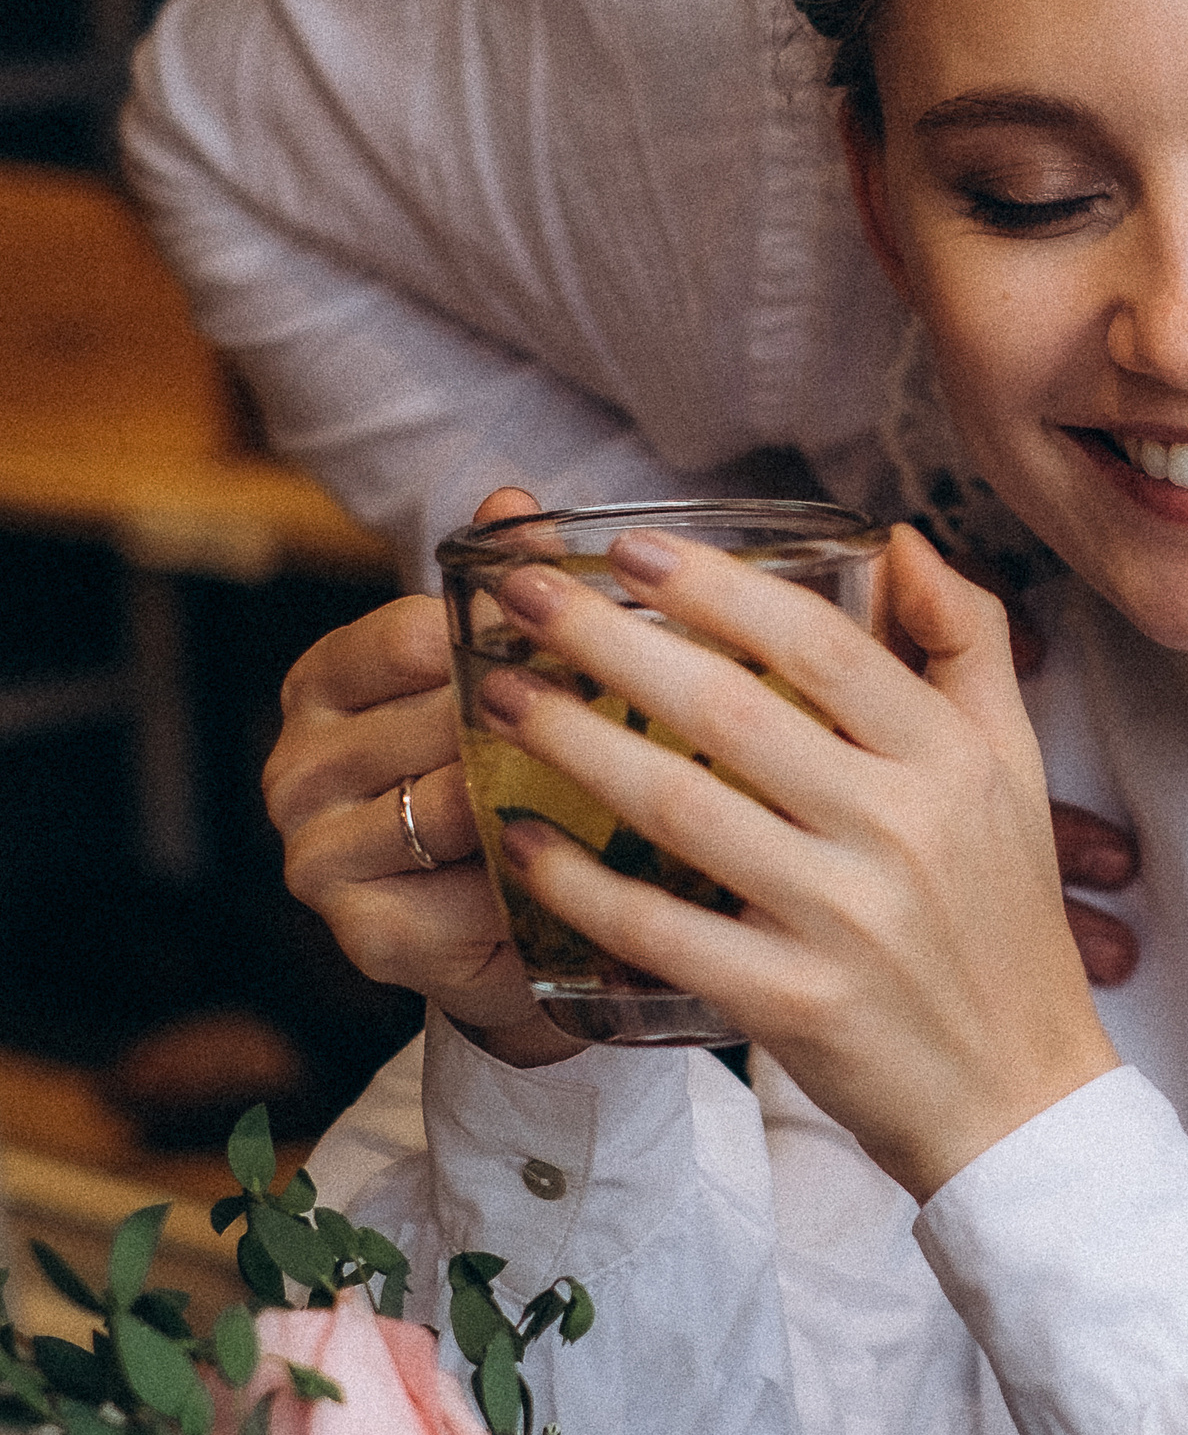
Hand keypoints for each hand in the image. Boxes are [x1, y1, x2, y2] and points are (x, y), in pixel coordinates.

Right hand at [266, 487, 578, 1064]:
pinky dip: (534, 874)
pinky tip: (590, 859)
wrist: (507, 922)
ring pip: (451, 803)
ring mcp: (318, 856)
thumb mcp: (498, 670)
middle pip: (434, 718)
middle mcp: (298, 767)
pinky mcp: (366, 935)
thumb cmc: (501, 770)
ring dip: (543, 793)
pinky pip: (467, 891)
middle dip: (541, 712)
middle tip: (642, 707)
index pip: (412, 634)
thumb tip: (511, 499)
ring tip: (628, 776)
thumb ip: (501, 587)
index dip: (511, 630)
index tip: (596, 631)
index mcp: (323, 681)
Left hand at [480, 524, 1119, 1198]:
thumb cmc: (1005, 917)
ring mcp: (844, 919)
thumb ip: (968, 640)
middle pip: (732, 709)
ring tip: (498, 695)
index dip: (718, 587)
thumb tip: (896, 541)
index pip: (822, 642)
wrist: (1020, 1095)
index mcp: (948, 758)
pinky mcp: (793, 1004)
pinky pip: (662, 929)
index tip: (629, 547)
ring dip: (573, 743)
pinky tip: (521, 839)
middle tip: (519, 593)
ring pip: (681, 807)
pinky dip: (582, 885)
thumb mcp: (1015, 764)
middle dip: (609, 640)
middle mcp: (899, 827)